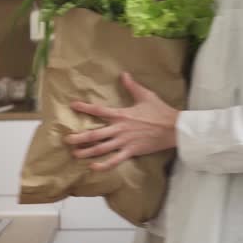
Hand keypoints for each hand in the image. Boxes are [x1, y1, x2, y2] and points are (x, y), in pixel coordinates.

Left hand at [64, 73, 179, 171]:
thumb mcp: (146, 95)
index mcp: (121, 115)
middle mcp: (120, 129)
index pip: (99, 110)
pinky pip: (115, 160)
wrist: (175, 128)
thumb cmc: (160, 111)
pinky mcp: (131, 152)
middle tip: (66, 140)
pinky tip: (93, 167)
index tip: (72, 105)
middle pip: (95, 134)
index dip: (84, 107)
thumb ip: (132, 86)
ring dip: (87, 152)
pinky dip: (104, 165)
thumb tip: (124, 74)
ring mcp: (124, 142)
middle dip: (79, 138)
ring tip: (75, 154)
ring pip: (101, 149)